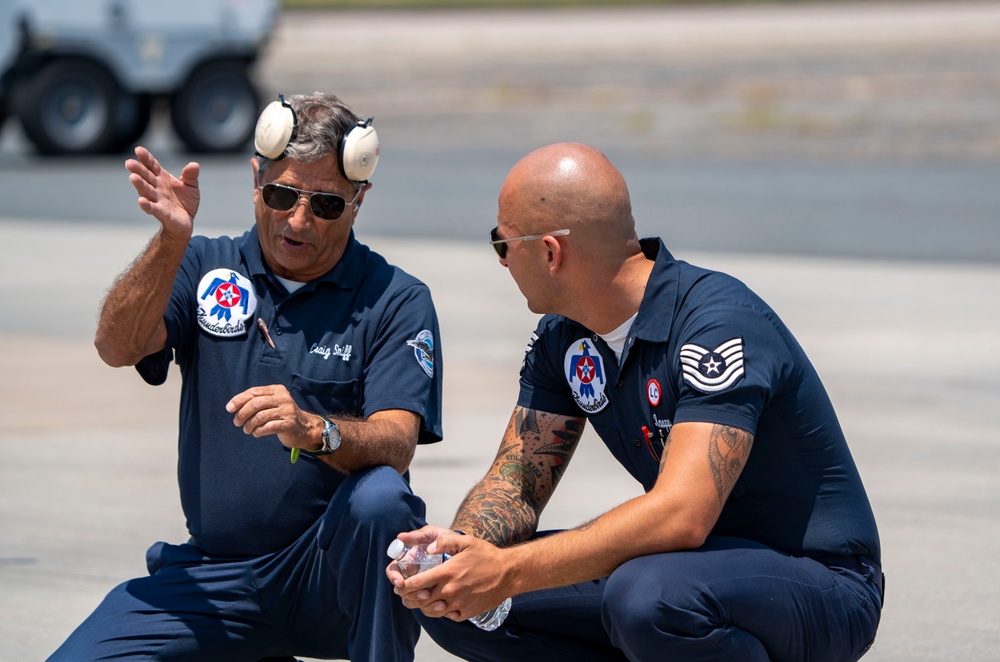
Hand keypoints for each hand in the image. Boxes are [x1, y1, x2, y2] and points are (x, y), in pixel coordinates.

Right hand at [126, 146, 198, 240]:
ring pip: (147, 191)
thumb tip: (194, 165)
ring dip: (140, 185)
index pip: (152, 166)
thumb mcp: (191, 186)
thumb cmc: (185, 201)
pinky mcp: (162, 213)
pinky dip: (147, 205)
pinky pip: (154, 209)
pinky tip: (141, 201)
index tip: (138, 149)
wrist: (186, 222)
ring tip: (133, 177)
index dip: (146, 158)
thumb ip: (190, 176)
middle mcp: (157, 188)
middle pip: (146, 177)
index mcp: (162, 178)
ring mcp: (158, 200)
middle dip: (138, 170)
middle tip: (129, 163)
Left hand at [226, 384, 319, 450]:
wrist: (304, 427)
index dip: (239, 400)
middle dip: (242, 414)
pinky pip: (267, 427)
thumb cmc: (282, 415)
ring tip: (247, 430)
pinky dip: (258, 431)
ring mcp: (287, 411)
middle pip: (256, 404)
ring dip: (249, 425)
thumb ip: (256, 401)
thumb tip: (232, 406)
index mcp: (277, 390)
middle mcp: (283, 398)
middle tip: (237, 422)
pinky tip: (256, 433)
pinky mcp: (288, 424)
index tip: (229, 408)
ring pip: (260, 417)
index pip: (254, 392)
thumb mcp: (272, 403)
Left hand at [392, 529, 511, 622]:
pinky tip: (441, 603)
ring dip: (423, 606)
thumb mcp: (466, 542)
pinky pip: (447, 616)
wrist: (508, 573)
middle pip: (420, 601)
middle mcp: (450, 591)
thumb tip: (427, 548)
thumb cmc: (487, 556)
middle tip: (405, 594)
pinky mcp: (466, 612)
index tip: (399, 584)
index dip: (403, 586)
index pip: (415, 584)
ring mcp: (458, 604)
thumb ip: (444, 542)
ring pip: (431, 611)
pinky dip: (441, 611)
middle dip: (409, 598)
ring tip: (420, 600)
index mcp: (446, 573)